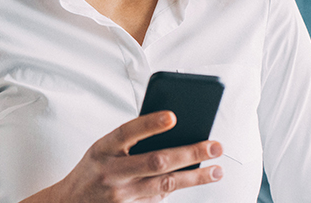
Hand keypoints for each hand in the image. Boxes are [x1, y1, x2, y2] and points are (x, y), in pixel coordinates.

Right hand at [22, 111, 222, 202]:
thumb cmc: (93, 169)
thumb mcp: (102, 149)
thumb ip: (129, 141)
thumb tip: (170, 129)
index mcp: (102, 149)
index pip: (127, 132)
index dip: (149, 123)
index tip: (173, 115)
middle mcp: (112, 172)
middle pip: (156, 162)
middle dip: (189, 153)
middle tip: (215, 146)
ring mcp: (122, 195)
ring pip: (166, 184)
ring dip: (195, 177)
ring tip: (217, 170)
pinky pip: (160, 197)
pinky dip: (180, 187)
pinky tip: (196, 179)